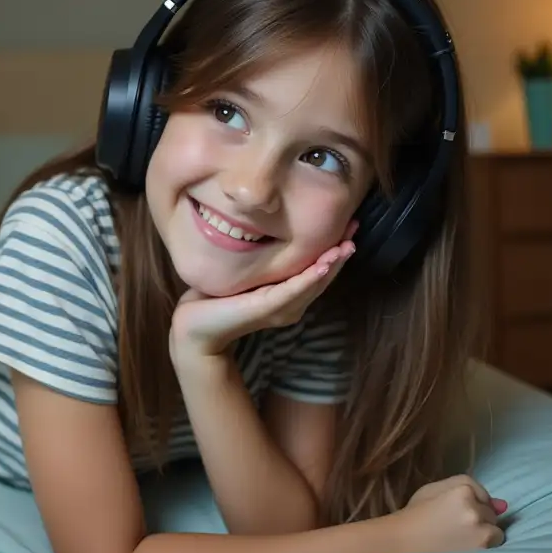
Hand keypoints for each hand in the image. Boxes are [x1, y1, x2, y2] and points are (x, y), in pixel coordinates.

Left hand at [169, 222, 357, 361]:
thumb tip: (271, 231)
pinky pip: (293, 291)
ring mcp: (281, 309)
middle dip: (340, 252)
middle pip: (323, 276)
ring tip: (347, 244)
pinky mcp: (267, 309)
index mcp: (288, 298)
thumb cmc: (218, 299)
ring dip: (332, 264)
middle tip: (355, 227)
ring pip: (313, 283)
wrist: (196, 327)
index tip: (349, 224)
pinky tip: (322, 265)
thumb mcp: (248, 275)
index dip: (335, 250)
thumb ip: (264, 261)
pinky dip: (309, 278)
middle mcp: (290, 306)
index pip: (318, 271)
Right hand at [393, 474, 506, 552]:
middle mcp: (475, 510)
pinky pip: (494, 543)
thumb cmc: (416, 514)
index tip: (453, 508)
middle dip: (479, 514)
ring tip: (462, 536)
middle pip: (489, 509)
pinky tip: (466, 546)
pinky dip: (485, 544)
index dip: (469, 500)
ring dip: (484, 530)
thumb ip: (466, 489)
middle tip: (456, 523)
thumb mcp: (434, 490)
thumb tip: (504, 505)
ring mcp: (481, 532)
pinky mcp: (481, 550)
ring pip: (495, 527)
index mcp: (462, 490)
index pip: (480, 490)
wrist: (404, 542)